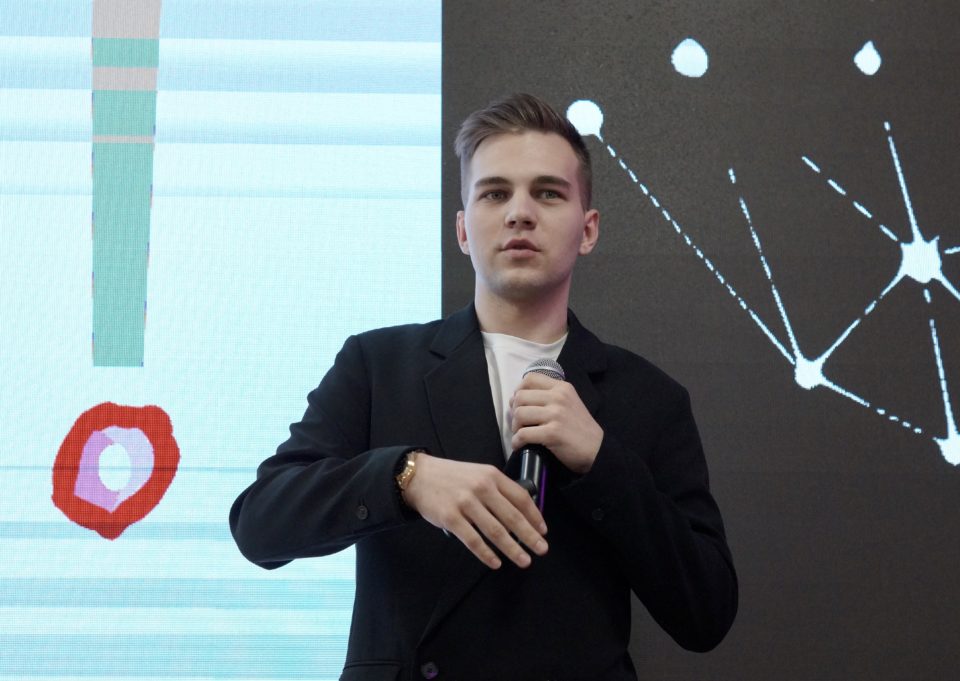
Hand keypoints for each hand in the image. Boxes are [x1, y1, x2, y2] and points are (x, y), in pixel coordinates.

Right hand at [402, 453, 548, 569]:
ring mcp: (466, 503)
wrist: (419, 477)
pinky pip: (473, 540)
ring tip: (524, 561)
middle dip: (530, 536)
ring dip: (513, 549)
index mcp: (492, 476)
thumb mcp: (478, 473)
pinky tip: (496, 562)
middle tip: (542, 550)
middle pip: (512, 517)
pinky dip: (487, 554)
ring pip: (495, 531)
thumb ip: (498, 489)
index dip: (535, 516)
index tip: (543, 531)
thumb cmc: (452, 477)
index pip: (521, 498)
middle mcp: (481, 488)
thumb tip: (521, 512)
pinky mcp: (451, 518)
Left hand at [510, 372, 602, 474]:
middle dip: (514, 411)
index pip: (530, 379)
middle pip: (520, 397)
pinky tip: (520, 445)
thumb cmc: (580, 427)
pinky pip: (523, 434)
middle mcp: (558, 397)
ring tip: (520, 434)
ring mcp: (555, 415)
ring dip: (515, 427)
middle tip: (518, 423)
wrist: (597, 449)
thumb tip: (519, 397)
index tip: (518, 403)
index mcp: (562, 387)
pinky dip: (517, 441)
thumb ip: (550, 395)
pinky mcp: (552, 433)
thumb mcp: (570, 402)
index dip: (518, 390)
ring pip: (519, 414)